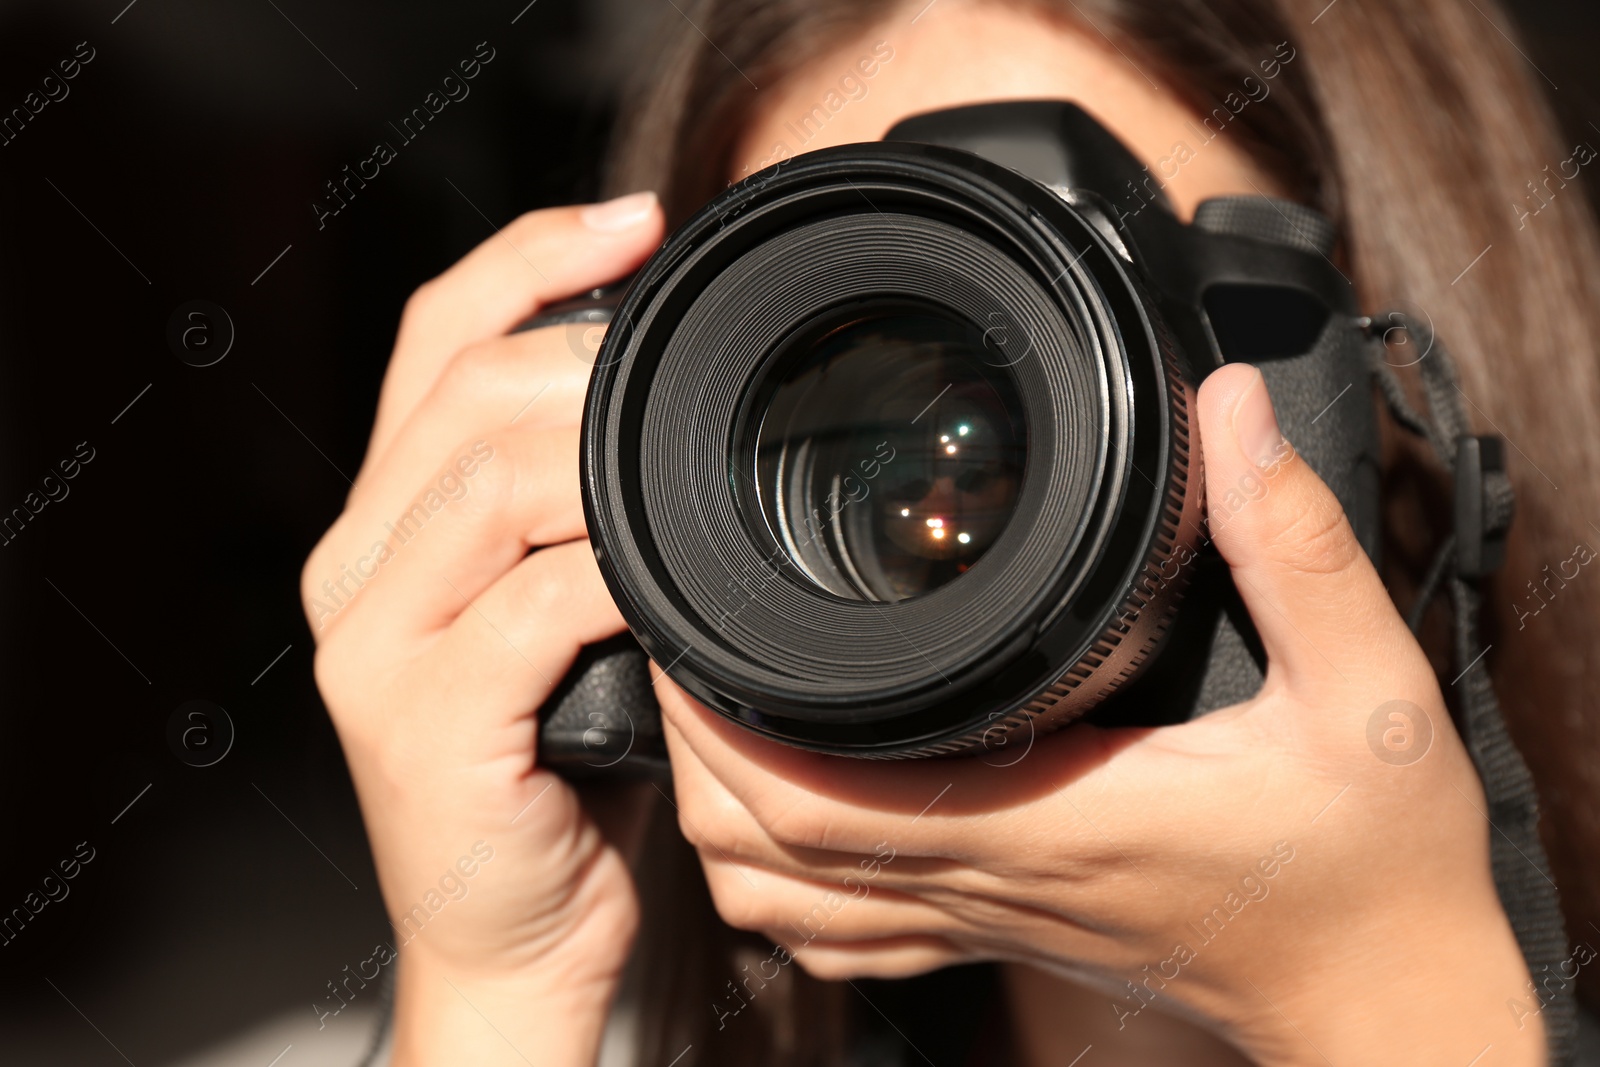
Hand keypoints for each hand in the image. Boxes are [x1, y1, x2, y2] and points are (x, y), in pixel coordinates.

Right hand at [302, 192, 663, 1065]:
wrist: (514, 928)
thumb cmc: (560, 763)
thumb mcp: (562, 614)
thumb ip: (578, 514)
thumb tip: (676, 407)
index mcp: (387, 520)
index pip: (438, 339)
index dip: (533, 260)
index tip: (640, 224)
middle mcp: (357, 566)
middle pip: (465, 395)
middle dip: (591, 362)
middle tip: (691, 378)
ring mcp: (374, 643)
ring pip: (490, 484)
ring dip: (608, 463)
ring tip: (690, 476)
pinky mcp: (418, 722)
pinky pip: (534, 607)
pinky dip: (620, 582)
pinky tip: (676, 588)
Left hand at [658, 363, 1542, 1065]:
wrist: (1385, 998)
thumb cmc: (1376, 871)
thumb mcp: (1372, 696)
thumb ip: (1298, 547)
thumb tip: (1228, 414)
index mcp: (1046, 820)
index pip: (811, 797)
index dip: (718, 717)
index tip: (692, 621)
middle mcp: (989, 875)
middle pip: (759, 847)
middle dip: (690, 746)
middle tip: (683, 636)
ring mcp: (985, 913)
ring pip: (786, 900)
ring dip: (723, 813)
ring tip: (713, 705)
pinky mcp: (1002, 925)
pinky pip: (848, 927)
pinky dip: (784, 873)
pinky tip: (786, 808)